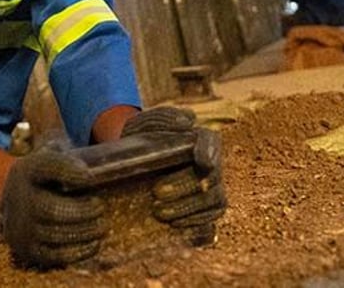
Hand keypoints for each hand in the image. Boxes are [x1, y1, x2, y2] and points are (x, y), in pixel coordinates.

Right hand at [1, 150, 106, 267]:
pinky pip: (54, 255)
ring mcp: (20, 226)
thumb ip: (71, 155)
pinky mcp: (26, 249)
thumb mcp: (51, 155)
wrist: (13, 198)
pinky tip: (94, 243)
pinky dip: (79, 251)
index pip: (45, 168)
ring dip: (85, 231)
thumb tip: (106, 159)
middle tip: (100, 206)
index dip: (68, 172)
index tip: (90, 178)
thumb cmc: (46, 176)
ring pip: (55, 233)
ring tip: (102, 226)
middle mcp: (18, 198)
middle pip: (51, 209)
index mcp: (27, 170)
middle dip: (82, 210)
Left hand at [122, 107, 226, 244]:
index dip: (210, 152)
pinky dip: (195, 223)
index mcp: (199, 139)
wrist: (129, 164)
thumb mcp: (145, 124)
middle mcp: (210, 164)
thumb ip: (164, 118)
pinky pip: (210, 219)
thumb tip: (188, 121)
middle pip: (212, 177)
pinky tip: (174, 225)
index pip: (212, 142)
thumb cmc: (140, 139)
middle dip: (186, 185)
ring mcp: (209, 189)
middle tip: (156, 191)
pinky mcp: (203, 210)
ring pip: (214, 201)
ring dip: (189, 208)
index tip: (201, 161)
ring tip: (159, 211)